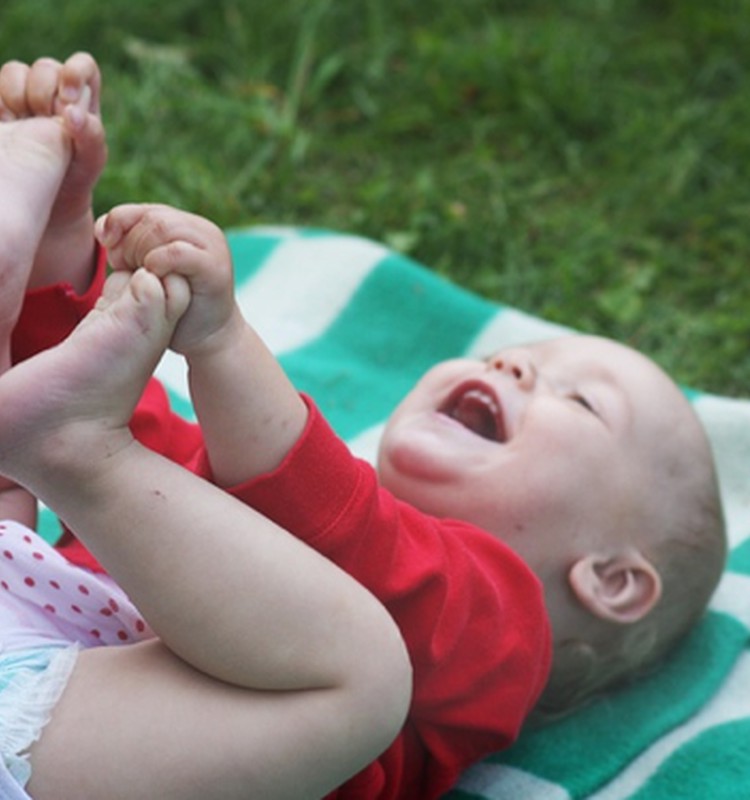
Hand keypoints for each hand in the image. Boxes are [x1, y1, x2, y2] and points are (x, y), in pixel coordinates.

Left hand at [95, 203, 238, 354]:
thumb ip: (127, 247)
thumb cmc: (174, 307)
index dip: (119, 223)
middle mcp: (202, 230)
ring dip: (141, 250)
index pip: (143, 210)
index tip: (107, 248)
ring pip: (164, 228)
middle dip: (129, 241)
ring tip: (139, 274)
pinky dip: (158, 262)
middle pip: (152, 218)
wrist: (208, 337)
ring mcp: (212, 246)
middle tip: (124, 267)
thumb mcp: (146, 272)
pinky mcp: (215, 267)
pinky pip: (178, 252)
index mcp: (185, 226)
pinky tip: (152, 277)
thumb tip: (102, 230)